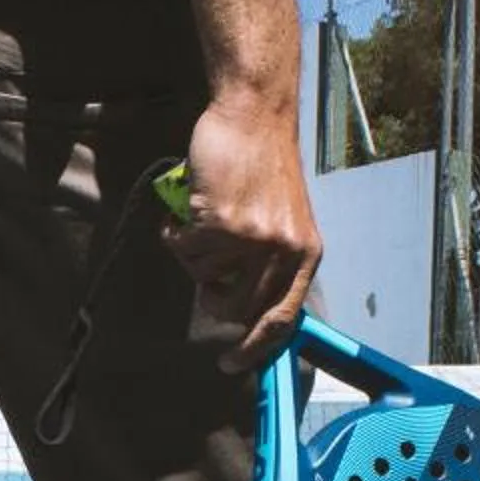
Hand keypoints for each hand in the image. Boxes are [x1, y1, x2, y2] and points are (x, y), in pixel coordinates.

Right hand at [163, 94, 319, 372]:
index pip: (283, 320)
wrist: (253, 116)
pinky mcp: (221, 224)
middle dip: (211, 296)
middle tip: (205, 270)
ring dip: (193, 255)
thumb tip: (240, 307)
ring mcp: (252, 240)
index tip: (230, 364)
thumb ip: (270, 261)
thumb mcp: (284, 219)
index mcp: (305, 255)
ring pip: (204, 279)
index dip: (255, 349)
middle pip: (236, 309)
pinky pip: (184, 250)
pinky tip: (187, 207)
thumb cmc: (262, 164)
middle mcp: (283, 252)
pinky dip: (175, 232)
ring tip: (202, 219)